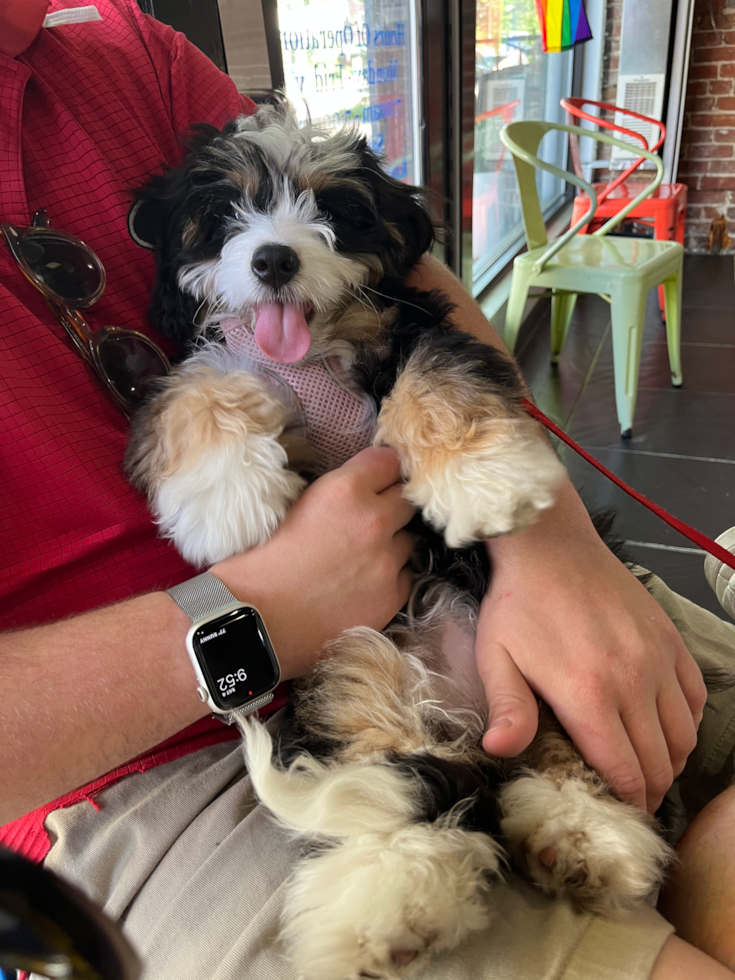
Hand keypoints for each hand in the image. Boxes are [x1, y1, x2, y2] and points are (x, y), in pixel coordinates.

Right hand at [212, 447, 415, 679]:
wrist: (260, 614)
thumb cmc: (268, 557)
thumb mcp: (301, 502)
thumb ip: (342, 487)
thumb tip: (368, 484)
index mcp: (346, 489)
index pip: (389, 461)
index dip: (382, 471)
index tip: (378, 480)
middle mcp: (374, 519)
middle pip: (407, 499)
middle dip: (392, 506)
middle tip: (370, 520)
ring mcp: (387, 559)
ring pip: (407, 540)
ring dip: (391, 544)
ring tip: (361, 558)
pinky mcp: (392, 594)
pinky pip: (404, 575)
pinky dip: (389, 577)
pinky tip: (363, 584)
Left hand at [477, 482, 706, 811]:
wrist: (551, 546)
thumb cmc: (518, 604)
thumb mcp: (497, 656)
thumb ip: (508, 707)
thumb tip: (500, 750)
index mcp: (589, 694)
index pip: (626, 772)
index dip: (626, 802)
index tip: (616, 811)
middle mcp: (634, 681)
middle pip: (661, 762)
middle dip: (649, 790)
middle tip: (631, 797)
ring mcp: (659, 659)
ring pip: (685, 735)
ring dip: (670, 760)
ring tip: (647, 766)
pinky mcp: (671, 640)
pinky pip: (696, 698)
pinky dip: (686, 722)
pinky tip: (662, 725)